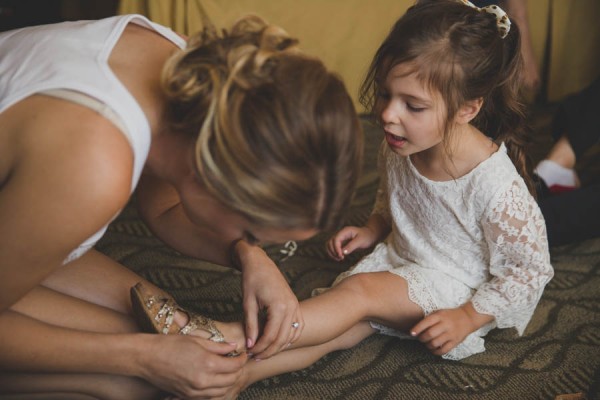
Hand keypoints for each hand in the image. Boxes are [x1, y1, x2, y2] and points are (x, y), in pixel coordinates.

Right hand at [139, 334, 246, 398]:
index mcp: (207, 364)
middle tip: (237, 361)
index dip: (242, 359)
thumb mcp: (197, 340)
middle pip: (231, 380)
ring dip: (228, 381)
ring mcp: (195, 391)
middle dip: (237, 371)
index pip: (234, 366)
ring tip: (228, 370)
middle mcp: (203, 381)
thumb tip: (234, 347)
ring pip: (222, 391)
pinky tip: (215, 379)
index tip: (243, 354)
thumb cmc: (170, 345)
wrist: (147, 358)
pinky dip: (216, 389)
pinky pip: (209, 396)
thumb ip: (218, 346)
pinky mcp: (187, 396)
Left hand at [235, 241, 302, 359]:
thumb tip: (250, 344)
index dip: (259, 347)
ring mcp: (295, 305)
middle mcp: (291, 307)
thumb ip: (250, 325)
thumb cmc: (252, 280)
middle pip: (282, 338)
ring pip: (291, 334)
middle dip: (269, 350)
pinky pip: (297, 326)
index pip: (270, 336)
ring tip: (265, 352)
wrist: (260, 263)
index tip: (249, 352)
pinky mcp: (295, 304)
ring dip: (279, 346)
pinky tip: (279, 342)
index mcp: (279, 306)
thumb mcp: (248, 303)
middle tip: (256, 357)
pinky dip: (290, 337)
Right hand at [326, 226, 377, 260]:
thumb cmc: (366, 236)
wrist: (370, 235)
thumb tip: (343, 253)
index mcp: (345, 231)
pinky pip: (333, 247)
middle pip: (330, 242)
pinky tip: (339, 257)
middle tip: (341, 258)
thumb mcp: (360, 241)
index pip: (336, 239)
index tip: (341, 256)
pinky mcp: (341, 243)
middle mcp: (341, 234)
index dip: (336, 248)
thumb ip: (352, 246)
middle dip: (333, 251)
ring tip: (339, 258)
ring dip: (332, 252)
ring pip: (329, 245)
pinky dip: (333, 253)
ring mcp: (340, 238)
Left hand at [410, 303, 492, 355]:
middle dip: (422, 338)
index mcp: (440, 316)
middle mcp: (446, 325)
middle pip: (430, 334)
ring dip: (428, 345)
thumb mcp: (439, 312)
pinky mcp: (455, 342)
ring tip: (427, 344)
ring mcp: (451, 334)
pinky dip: (436, 352)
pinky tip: (433, 349)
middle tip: (420, 338)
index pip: (426, 323)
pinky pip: (444, 350)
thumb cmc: (449, 315)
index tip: (411, 333)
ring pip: (436, 343)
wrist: (468, 317)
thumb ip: (429, 319)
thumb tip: (416, 329)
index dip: (417, 329)